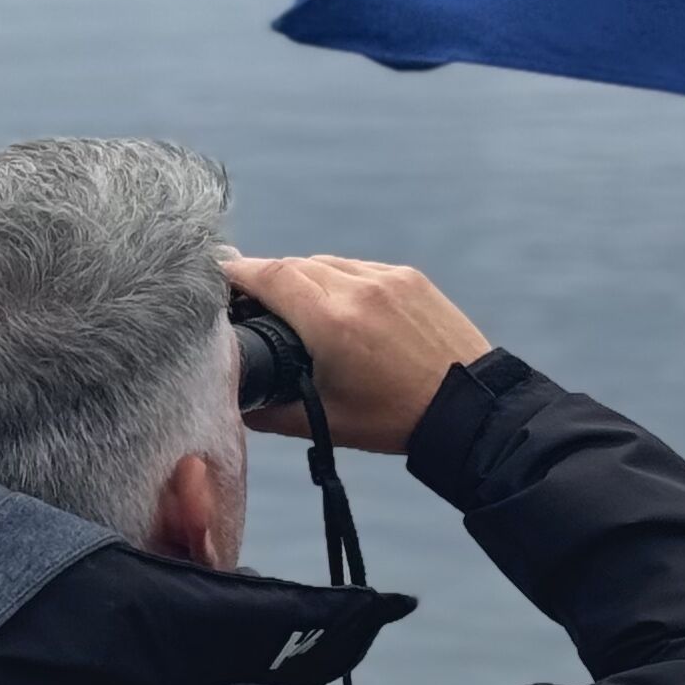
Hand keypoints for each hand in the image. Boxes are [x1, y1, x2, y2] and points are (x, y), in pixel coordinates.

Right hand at [220, 254, 491, 455]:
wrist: (472, 408)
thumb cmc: (396, 419)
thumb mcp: (325, 421)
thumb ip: (269, 412)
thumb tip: (229, 402)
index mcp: (332, 322)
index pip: (269, 275)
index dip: (235, 271)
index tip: (212, 275)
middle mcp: (358, 289)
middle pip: (292, 265)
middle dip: (264, 277)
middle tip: (245, 297)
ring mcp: (387, 278)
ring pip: (324, 262)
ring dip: (301, 277)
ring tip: (292, 305)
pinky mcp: (409, 277)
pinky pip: (357, 267)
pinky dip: (336, 279)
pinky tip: (335, 305)